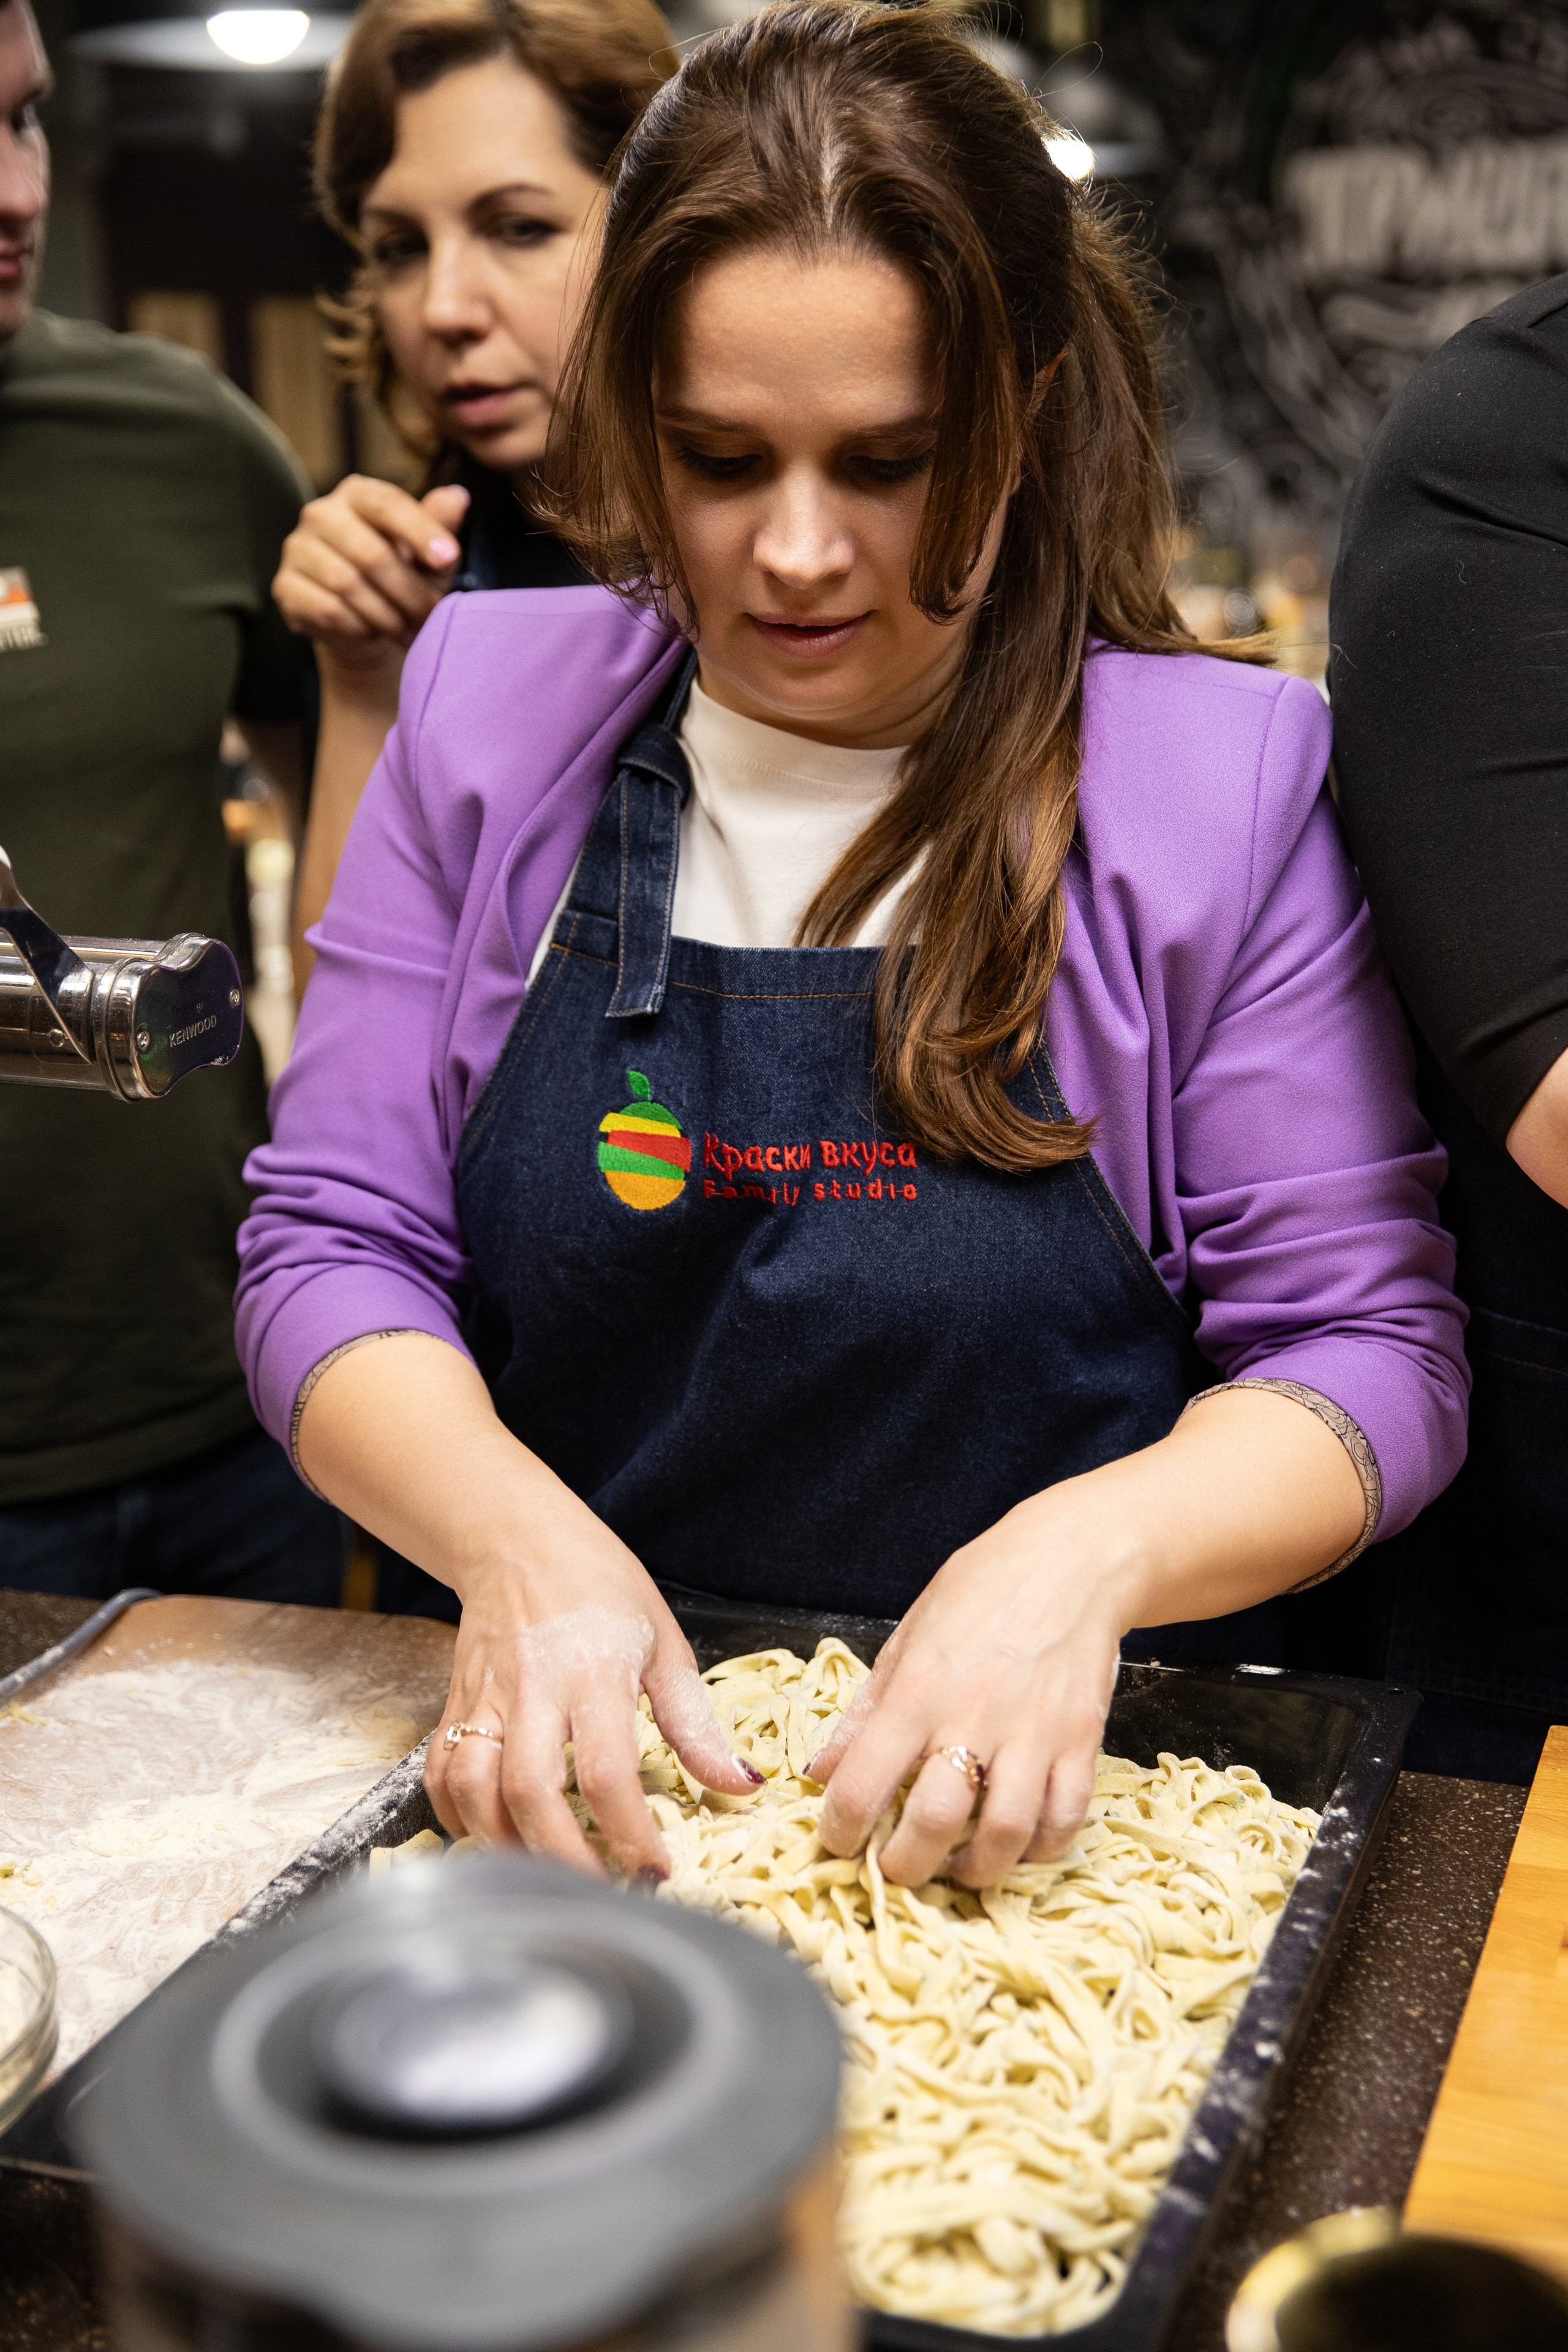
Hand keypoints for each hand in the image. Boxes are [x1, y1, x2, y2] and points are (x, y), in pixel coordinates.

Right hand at [272, 476, 469, 678]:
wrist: (365, 627)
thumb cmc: (402, 580)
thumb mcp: (428, 556)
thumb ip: (439, 526)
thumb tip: (458, 497)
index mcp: (357, 495)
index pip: (387, 504)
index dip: (420, 531)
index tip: (448, 558)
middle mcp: (320, 514)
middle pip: (371, 553)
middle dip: (408, 592)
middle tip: (429, 615)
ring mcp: (297, 549)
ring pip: (348, 585)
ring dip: (386, 615)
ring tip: (405, 629)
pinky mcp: (285, 587)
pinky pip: (328, 610)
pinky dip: (358, 627)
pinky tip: (372, 632)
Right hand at [425, 1531, 762, 1878]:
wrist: (519, 1538)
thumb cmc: (600, 1585)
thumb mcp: (663, 1643)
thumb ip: (696, 1722)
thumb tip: (741, 1784)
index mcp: (593, 1672)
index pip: (607, 1769)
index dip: (629, 1832)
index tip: (654, 1871)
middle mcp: (532, 1688)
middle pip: (529, 1791)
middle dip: (560, 1857)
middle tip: (597, 1894)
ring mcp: (484, 1697)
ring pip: (473, 1788)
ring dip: (503, 1844)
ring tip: (543, 1875)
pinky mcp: (454, 1703)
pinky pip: (440, 1773)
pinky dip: (456, 1816)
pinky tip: (491, 1837)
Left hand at [810, 1489, 1135, 1889]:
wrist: (1071, 1560)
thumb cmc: (981, 1590)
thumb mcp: (907, 1637)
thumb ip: (866, 1710)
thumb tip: (822, 1770)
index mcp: (919, 1689)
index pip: (864, 1781)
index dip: (842, 1829)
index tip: (841, 1841)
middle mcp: (974, 1715)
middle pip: (934, 1821)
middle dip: (906, 1866)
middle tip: (898, 1869)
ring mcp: (1034, 1733)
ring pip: (1004, 1833)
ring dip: (976, 1870)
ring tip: (958, 1869)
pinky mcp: (1081, 1741)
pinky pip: (1065, 1819)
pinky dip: (1040, 1849)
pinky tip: (1018, 1846)